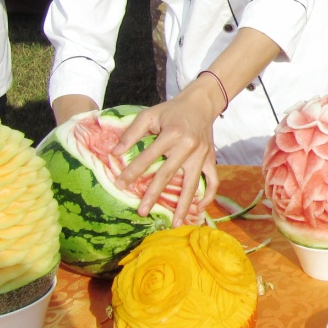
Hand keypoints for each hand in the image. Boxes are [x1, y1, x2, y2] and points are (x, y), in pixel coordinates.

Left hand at [112, 81, 222, 224]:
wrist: (201, 104)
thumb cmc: (171, 111)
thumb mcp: (149, 115)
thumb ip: (131, 133)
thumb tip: (115, 153)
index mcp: (172, 134)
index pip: (148, 157)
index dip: (132, 171)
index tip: (119, 185)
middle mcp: (188, 146)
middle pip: (168, 175)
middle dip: (153, 195)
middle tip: (141, 212)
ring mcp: (202, 155)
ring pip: (192, 184)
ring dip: (183, 205)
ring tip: (175, 223)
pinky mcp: (211, 159)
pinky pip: (212, 181)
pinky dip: (208, 196)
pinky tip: (198, 208)